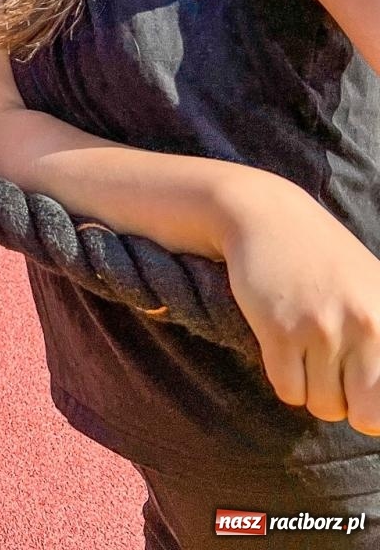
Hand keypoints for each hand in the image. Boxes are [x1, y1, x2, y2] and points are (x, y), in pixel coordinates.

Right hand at [219, 176, 379, 434]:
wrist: (267, 217)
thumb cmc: (326, 261)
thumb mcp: (376, 290)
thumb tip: (379, 411)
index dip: (378, 406)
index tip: (364, 394)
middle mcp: (368, 326)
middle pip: (367, 417)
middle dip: (349, 406)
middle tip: (335, 379)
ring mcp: (322, 329)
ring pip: (323, 406)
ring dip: (313, 391)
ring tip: (307, 356)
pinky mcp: (279, 330)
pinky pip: (288, 391)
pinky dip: (286, 381)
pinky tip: (284, 351)